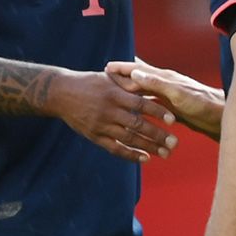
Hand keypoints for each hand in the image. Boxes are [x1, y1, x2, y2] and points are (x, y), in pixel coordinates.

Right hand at [49, 69, 179, 162]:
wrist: (61, 93)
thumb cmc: (89, 82)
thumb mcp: (109, 77)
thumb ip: (129, 81)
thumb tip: (151, 79)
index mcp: (114, 93)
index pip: (141, 104)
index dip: (157, 112)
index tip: (173, 119)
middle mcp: (108, 110)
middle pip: (137, 125)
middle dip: (157, 135)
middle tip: (175, 143)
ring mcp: (101, 124)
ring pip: (128, 138)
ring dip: (148, 147)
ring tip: (165, 153)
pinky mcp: (94, 136)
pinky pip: (114, 148)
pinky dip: (130, 154)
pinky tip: (145, 158)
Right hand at [106, 59, 223, 137]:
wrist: (222, 116)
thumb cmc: (203, 104)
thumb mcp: (178, 94)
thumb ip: (158, 83)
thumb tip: (135, 72)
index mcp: (164, 78)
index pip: (138, 70)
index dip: (122, 69)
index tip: (106, 68)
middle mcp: (165, 85)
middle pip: (139, 80)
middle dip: (123, 79)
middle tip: (105, 79)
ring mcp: (168, 97)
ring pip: (144, 93)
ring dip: (131, 93)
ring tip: (116, 95)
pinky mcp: (172, 109)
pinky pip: (151, 106)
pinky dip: (141, 106)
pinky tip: (136, 112)